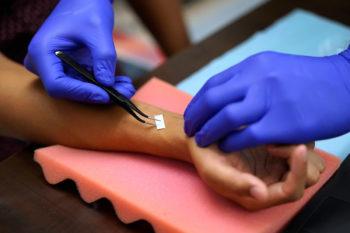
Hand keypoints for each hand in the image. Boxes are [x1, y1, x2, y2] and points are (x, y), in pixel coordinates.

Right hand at [24, 0, 134, 102]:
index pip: (57, 85)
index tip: (106, 94)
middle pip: (69, 90)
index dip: (82, 93)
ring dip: (106, 91)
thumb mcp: (97, 31)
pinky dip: (104, 85)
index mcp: (41, 52)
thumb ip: (103, 57)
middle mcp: (45, 64)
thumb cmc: (86, 8)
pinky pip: (86, 83)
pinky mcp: (70, 69)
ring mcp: (56, 68)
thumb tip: (107, 84)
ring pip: (80, 89)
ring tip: (128, 88)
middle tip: (124, 93)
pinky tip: (123, 84)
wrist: (83, 0)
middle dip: (98, 93)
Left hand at [184, 50, 349, 151]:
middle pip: (212, 100)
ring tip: (202, 141)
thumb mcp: (275, 68)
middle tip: (190, 129)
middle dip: (195, 117)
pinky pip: (245, 135)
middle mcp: (258, 80)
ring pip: (225, 118)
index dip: (197, 102)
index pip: (213, 85)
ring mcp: (269, 100)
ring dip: (208, 132)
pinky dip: (229, 142)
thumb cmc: (310, 79)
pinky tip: (225, 147)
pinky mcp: (281, 123)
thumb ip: (251, 78)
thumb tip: (230, 89)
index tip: (192, 114)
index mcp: (254, 66)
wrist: (346, 84)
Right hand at [189, 140, 324, 209]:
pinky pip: (303, 146)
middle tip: (277, 141)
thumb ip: (236, 184)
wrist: (202, 137)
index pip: (292, 191)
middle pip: (308, 178)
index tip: (296, 148)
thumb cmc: (206, 156)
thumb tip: (261, 194)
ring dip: (302, 147)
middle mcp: (274, 182)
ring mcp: (278, 166)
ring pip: (311, 162)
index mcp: (260, 195)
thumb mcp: (214, 171)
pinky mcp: (280, 151)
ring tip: (277, 136)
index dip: (298, 172)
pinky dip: (297, 137)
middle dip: (301, 159)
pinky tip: (278, 129)